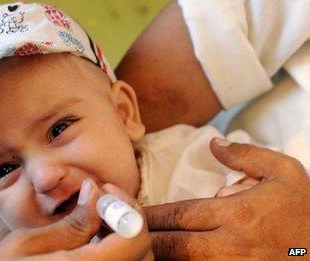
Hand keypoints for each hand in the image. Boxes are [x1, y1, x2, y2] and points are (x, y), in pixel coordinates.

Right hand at [0, 179, 152, 259]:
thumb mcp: (27, 244)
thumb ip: (71, 223)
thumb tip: (96, 192)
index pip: (135, 238)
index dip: (126, 208)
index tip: (103, 192)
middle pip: (142, 253)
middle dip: (127, 219)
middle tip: (101, 200)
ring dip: (123, 235)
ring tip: (96, 217)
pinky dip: (115, 251)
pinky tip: (93, 239)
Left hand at [144, 138, 309, 258]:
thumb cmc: (306, 213)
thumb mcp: (285, 173)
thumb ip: (247, 156)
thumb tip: (213, 145)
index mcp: (238, 214)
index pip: (180, 215)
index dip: (149, 216)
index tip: (128, 212)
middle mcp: (230, 246)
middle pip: (172, 246)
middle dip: (143, 240)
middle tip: (118, 233)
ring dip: (157, 257)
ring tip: (132, 250)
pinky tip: (165, 260)